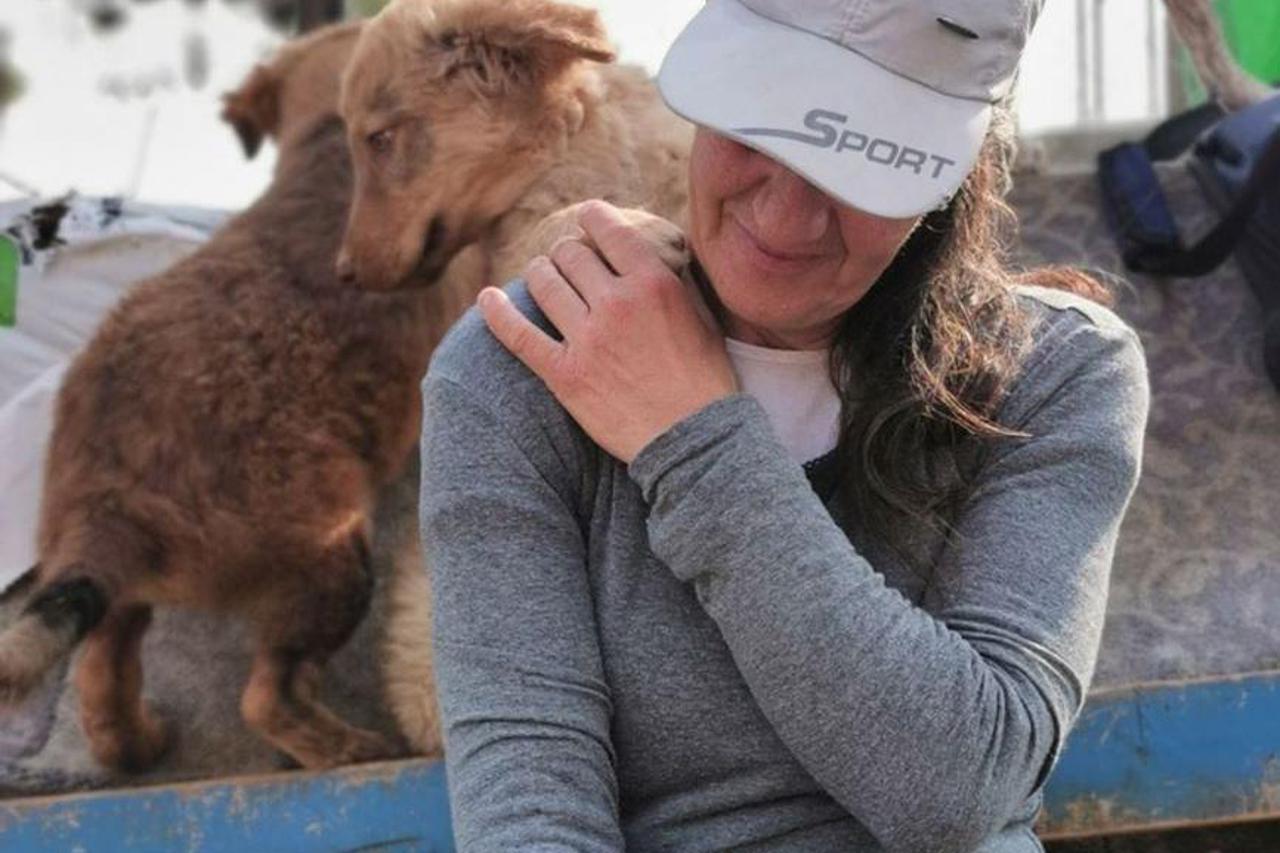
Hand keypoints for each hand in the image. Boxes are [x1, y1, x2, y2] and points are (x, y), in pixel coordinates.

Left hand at [479, 201, 736, 463]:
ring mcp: (588, 339)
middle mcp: (617, 303)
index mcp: (653, 282)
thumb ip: (671, 280)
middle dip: (567, 251)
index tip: (586, 217)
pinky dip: (497, 313)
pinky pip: (519, 335)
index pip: (608, 230)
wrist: (693, 439)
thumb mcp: (701, 315)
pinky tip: (487, 299)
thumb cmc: (704, 380)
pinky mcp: (565, 375)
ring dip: (539, 273)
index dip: (592, 217)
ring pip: (544, 282)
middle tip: (568, 260)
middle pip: (571, 253)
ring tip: (541, 277)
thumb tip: (645, 252)